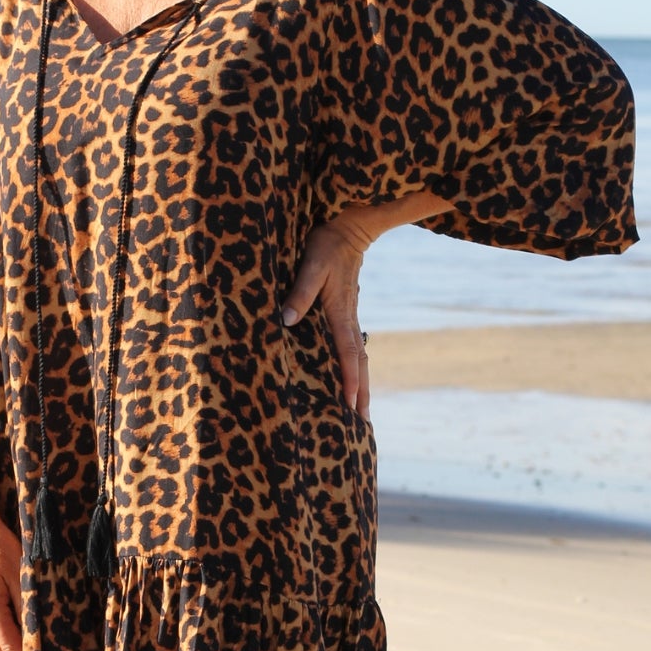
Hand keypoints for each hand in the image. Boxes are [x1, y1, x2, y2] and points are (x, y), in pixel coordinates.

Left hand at [281, 214, 374, 417]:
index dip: (350, 380)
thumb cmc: (327, 245)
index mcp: (341, 313)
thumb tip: (287, 320)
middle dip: (362, 392)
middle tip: (364, 422)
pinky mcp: (347, 312)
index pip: (348, 354)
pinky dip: (356, 367)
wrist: (349, 228)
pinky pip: (354, 347)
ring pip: (360, 357)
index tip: (352, 404)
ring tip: (363, 409)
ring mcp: (350, 317)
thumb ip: (300, 293)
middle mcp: (349, 319)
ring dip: (362, 383)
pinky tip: (352, 376)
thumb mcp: (311, 266)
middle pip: (360, 363)